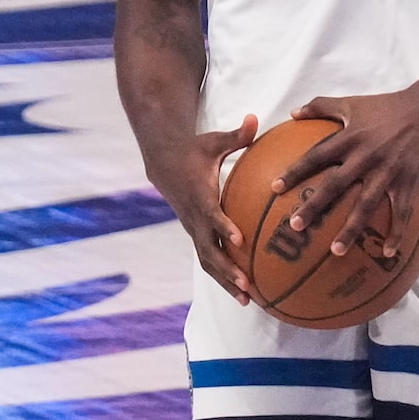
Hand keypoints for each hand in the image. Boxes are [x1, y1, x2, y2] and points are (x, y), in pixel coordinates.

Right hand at [150, 113, 258, 302]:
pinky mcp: (196, 234)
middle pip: (209, 250)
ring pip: (208, 261)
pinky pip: (209, 259)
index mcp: (200, 195)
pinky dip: (224, 277)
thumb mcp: (214, 140)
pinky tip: (245, 292)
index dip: (224, 227)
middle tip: (248, 286)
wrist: (162, 161)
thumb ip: (237, 135)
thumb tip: (256, 119)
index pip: (212, 214)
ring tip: (249, 300)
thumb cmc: (194, 150)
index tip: (240, 240)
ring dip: (226, 282)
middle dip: (228, 270)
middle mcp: (195, 218)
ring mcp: (194, 229)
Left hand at [275, 87, 418, 260]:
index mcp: (350, 137)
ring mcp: (388, 170)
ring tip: (336, 250)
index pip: (317, 156)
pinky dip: (396, 233)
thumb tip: (292, 112)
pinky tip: (388, 253)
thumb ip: (321, 106)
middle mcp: (366, 156)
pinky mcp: (408, 180)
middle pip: (336, 184)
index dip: (296, 171)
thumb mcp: (352, 102)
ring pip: (366, 204)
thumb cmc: (387, 106)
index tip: (275, 187)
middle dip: (315, 206)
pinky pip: (402, 211)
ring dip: (351, 229)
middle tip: (295, 227)